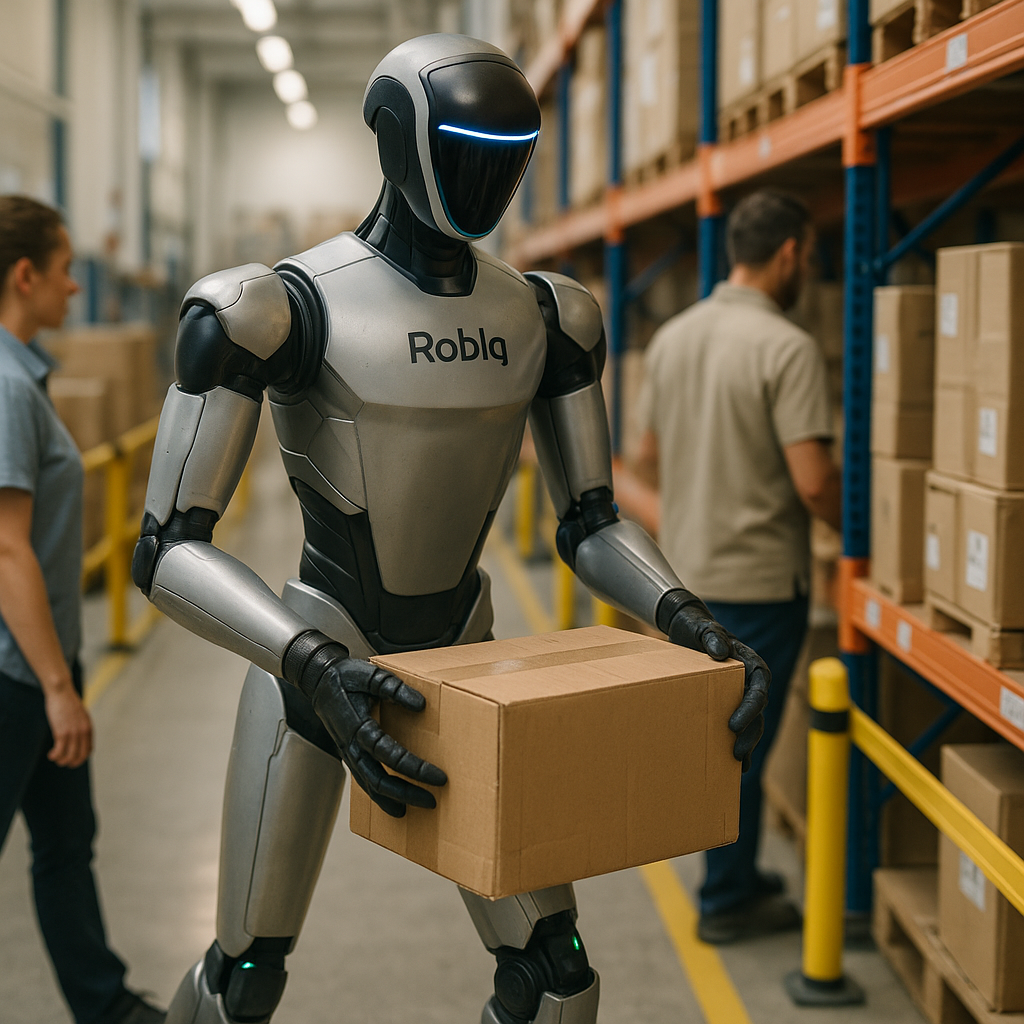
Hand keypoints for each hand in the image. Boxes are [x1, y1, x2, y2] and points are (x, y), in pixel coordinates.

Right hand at [43, 684, 92, 767]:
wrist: (62, 692)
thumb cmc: (69, 703)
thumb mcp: (80, 715)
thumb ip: (81, 725)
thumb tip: (79, 735)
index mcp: (88, 728)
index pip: (88, 750)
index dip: (81, 758)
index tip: (73, 759)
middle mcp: (83, 732)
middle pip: (80, 756)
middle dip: (72, 763)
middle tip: (63, 763)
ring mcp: (73, 732)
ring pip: (69, 755)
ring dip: (61, 761)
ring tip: (55, 758)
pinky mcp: (61, 732)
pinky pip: (59, 750)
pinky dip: (55, 756)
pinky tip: (51, 755)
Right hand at [307, 655, 446, 817]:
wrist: (318, 680)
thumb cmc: (346, 676)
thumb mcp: (372, 675)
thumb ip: (395, 688)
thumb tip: (421, 705)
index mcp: (357, 725)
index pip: (388, 753)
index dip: (413, 768)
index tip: (437, 777)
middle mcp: (350, 744)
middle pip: (378, 779)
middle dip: (406, 792)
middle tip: (432, 801)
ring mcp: (348, 752)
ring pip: (369, 784)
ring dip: (393, 799)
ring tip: (415, 810)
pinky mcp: (349, 754)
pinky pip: (364, 780)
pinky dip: (379, 796)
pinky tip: (395, 805)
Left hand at [663, 592, 770, 770]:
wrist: (687, 631)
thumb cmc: (697, 628)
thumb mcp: (703, 628)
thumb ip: (712, 636)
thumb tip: (721, 653)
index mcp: (752, 665)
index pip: (759, 690)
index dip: (749, 710)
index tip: (733, 725)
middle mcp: (751, 683)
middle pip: (757, 712)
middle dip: (749, 734)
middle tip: (736, 752)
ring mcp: (741, 695)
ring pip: (752, 724)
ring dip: (747, 744)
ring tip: (736, 763)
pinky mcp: (728, 703)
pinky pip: (739, 726)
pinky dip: (738, 743)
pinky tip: (732, 764)